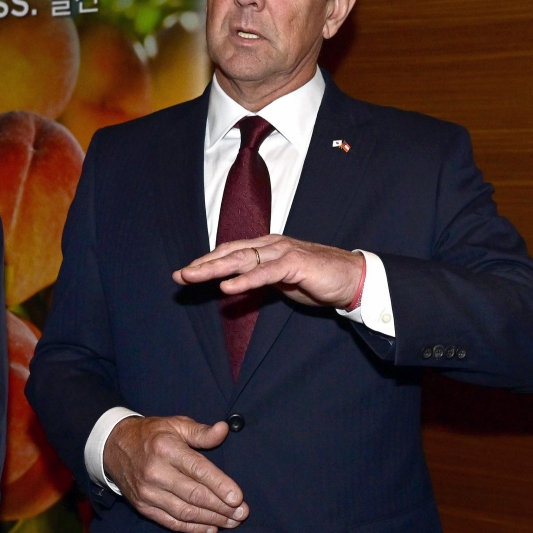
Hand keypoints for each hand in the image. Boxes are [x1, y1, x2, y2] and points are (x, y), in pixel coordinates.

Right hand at [103, 415, 248, 532]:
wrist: (115, 447)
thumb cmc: (152, 433)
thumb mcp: (175, 424)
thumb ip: (200, 431)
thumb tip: (224, 429)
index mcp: (166, 448)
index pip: (197, 469)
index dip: (219, 484)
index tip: (238, 496)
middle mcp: (155, 472)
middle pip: (193, 494)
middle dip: (221, 506)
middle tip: (242, 513)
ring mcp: (148, 492)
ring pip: (184, 511)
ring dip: (211, 519)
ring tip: (232, 522)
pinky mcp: (143, 506)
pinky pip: (171, 521)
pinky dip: (192, 527)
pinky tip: (210, 528)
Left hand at [173, 235, 362, 308]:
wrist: (352, 278)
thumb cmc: (318, 280)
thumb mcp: (282, 281)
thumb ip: (260, 278)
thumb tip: (236, 283)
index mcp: (268, 247)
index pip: (231, 251)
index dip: (208, 260)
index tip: (186, 273)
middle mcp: (272, 245)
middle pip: (230, 252)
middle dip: (203, 264)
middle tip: (179, 275)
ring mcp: (283, 252)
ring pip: (242, 259)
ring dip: (214, 268)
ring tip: (193, 277)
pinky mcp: (295, 265)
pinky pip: (265, 273)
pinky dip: (245, 280)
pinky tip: (228, 287)